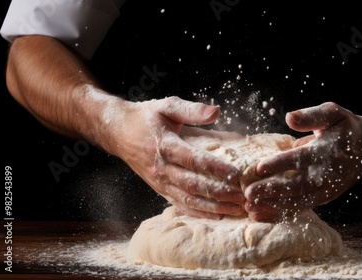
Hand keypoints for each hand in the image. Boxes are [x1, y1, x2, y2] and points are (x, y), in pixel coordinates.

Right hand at [108, 96, 245, 219]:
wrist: (118, 132)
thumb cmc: (146, 117)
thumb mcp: (168, 106)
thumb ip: (192, 110)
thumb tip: (217, 111)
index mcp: (165, 146)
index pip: (193, 160)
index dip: (216, 168)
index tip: (236, 174)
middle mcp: (162, 168)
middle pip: (193, 185)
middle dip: (220, 193)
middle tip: (243, 196)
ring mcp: (160, 182)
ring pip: (188, 200)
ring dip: (213, 207)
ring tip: (236, 209)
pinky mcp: (160, 190)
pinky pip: (180, 205)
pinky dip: (199, 213)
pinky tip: (217, 216)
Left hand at [244, 102, 361, 221]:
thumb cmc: (345, 127)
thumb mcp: (332, 113)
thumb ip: (310, 116)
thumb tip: (289, 117)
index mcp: (325, 151)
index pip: (299, 159)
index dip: (279, 164)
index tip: (258, 168)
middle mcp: (325, 174)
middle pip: (296, 185)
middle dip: (271, 190)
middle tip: (248, 194)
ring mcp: (326, 189)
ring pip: (298, 202)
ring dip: (274, 207)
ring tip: (251, 210)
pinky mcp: (324, 198)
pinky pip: (301, 208)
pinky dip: (282, 213)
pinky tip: (263, 216)